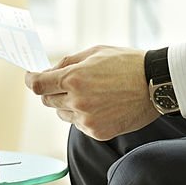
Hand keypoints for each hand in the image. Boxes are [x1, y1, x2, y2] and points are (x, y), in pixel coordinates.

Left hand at [25, 45, 158, 140]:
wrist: (154, 84)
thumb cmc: (126, 63)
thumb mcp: (95, 52)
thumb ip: (67, 62)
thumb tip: (47, 71)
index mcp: (74, 78)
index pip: (38, 85)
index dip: (31, 80)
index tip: (31, 77)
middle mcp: (77, 101)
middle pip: (47, 100)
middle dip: (52, 90)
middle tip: (68, 81)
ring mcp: (87, 119)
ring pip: (63, 113)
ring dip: (68, 103)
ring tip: (92, 92)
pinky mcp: (97, 132)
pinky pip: (79, 124)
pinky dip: (83, 115)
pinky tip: (101, 104)